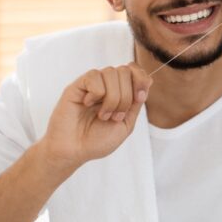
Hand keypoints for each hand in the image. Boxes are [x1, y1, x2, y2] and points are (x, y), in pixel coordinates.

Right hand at [40, 63, 152, 177]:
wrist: (74, 151)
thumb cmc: (97, 141)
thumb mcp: (126, 124)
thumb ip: (136, 103)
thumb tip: (147, 81)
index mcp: (120, 93)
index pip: (135, 70)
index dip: (141, 79)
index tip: (139, 98)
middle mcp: (107, 86)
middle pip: (125, 71)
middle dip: (126, 96)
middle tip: (116, 115)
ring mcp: (92, 84)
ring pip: (111, 72)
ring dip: (112, 98)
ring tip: (103, 115)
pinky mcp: (77, 85)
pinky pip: (94, 75)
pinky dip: (96, 93)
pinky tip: (88, 104)